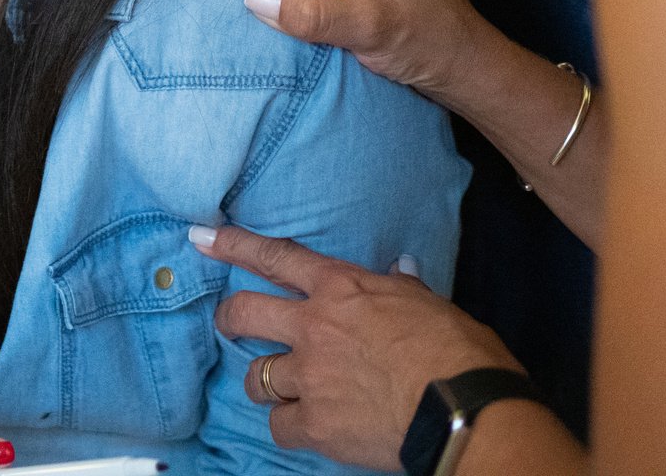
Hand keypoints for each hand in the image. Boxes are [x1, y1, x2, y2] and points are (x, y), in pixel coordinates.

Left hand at [196, 223, 516, 470]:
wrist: (463, 410)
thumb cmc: (458, 352)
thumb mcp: (428, 304)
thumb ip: (400, 288)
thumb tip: (399, 270)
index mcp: (342, 289)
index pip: (276, 257)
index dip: (235, 246)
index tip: (201, 238)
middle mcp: (314, 327)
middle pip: (244, 313)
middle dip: (229, 318)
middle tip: (230, 323)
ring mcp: (310, 376)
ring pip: (255, 376)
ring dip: (265, 382)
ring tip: (280, 390)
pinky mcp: (314, 423)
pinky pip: (278, 426)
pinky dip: (289, 427)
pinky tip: (306, 427)